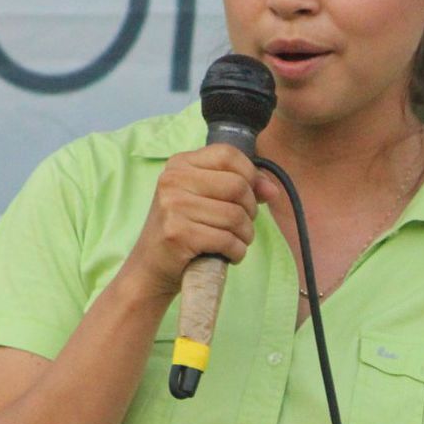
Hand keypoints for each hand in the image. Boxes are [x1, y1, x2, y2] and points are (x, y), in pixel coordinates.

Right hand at [119, 144, 272, 299]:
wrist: (150, 268)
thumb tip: (273, 190)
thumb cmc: (183, 231)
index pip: (228, 154)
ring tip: (235, 242)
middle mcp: (173, 180)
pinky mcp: (178, 234)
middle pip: (237, 185)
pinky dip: (236, 252)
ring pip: (236, 216)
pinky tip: (228, 255)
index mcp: (179, 164)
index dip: (250, 174)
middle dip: (250, 210)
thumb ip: (240, 187)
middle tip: (242, 226)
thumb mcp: (205, 199)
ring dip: (245, 235)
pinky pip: (227, 240)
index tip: (252, 195)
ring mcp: (173, 206)